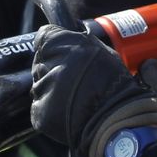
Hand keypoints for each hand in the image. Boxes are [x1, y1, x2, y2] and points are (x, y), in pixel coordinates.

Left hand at [31, 25, 156, 156]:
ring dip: (51, 88)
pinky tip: (66, 110)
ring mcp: (45, 89)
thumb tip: (56, 34)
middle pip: (40, 61)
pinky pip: (39, 104)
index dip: (53, 46)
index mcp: (70, 45)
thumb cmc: (114, 86)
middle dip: (52, 68)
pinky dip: (49, 107)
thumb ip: (77, 40)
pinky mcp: (41, 111)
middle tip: (73, 81)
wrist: (118, 122)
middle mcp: (54, 65)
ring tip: (73, 98)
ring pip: (39, 83)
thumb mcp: (102, 51)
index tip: (61, 54)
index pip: (44, 36)